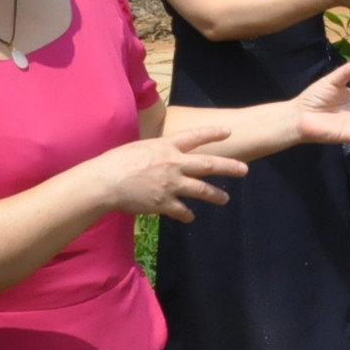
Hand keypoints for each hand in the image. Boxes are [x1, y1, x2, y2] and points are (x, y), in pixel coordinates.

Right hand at [88, 127, 246, 221]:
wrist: (105, 182)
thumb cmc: (116, 161)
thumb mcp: (139, 147)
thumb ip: (155, 150)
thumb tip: (159, 151)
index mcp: (166, 146)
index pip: (195, 137)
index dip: (213, 134)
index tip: (228, 132)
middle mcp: (174, 164)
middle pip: (208, 165)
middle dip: (229, 167)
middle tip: (244, 170)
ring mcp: (171, 184)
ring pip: (201, 190)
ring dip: (215, 195)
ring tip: (226, 199)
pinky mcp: (164, 203)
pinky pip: (181, 211)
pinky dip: (187, 215)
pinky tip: (190, 217)